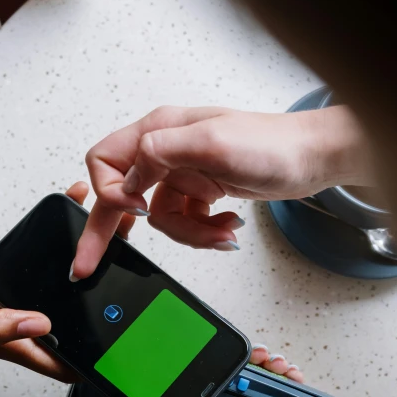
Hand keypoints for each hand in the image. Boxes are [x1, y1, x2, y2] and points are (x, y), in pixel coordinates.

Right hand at [0, 183, 115, 381]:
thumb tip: (41, 327)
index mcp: (13, 339)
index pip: (62, 361)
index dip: (90, 362)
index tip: (119, 350)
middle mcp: (25, 316)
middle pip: (75, 318)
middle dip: (104, 304)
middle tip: (130, 279)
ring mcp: (27, 289)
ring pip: (72, 279)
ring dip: (95, 258)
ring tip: (119, 234)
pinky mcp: (25, 263)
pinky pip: (55, 249)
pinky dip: (70, 229)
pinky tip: (80, 207)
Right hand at [72, 104, 371, 277]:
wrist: (311, 160)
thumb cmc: (272, 144)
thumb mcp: (213, 142)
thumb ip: (160, 153)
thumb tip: (126, 182)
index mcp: (159, 131)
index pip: (105, 161)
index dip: (110, 191)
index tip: (137, 212)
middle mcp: (165, 152)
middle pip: (118, 196)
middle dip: (105, 232)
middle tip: (85, 264)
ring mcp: (182, 174)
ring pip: (161, 220)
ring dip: (190, 234)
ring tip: (221, 231)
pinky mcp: (200, 192)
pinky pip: (185, 224)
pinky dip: (204, 233)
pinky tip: (227, 226)